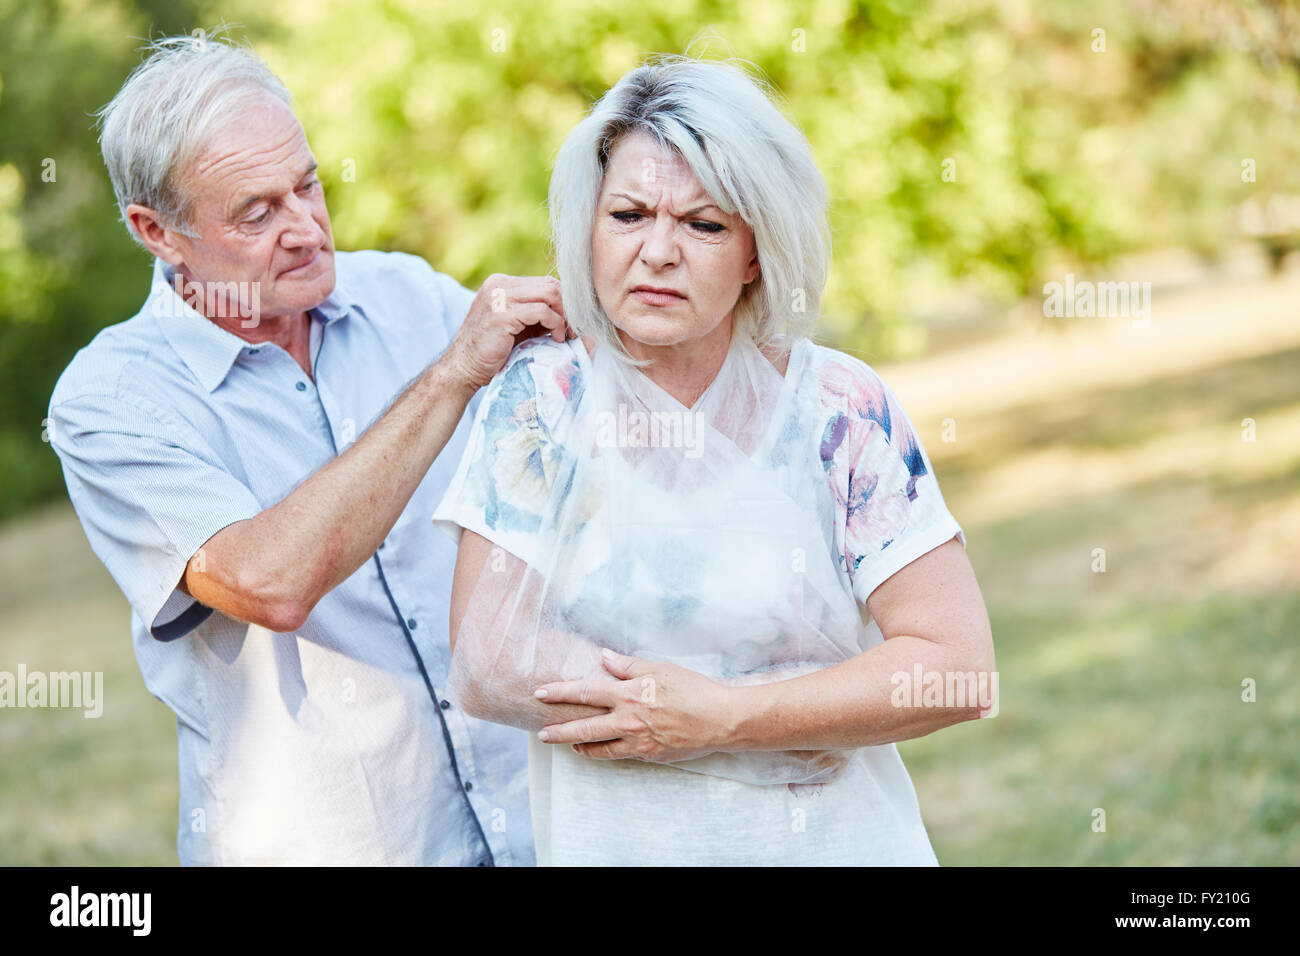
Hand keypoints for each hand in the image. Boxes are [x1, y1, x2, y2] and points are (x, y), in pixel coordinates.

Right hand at [443, 274, 569, 391]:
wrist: (462, 368)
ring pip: (549, 294)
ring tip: (564, 335)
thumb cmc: (491, 351)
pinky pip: (542, 311)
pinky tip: (556, 338)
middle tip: (573, 330)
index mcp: (501, 283)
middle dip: (568, 307)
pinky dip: (555, 324)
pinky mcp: (502, 314)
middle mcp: (499, 284)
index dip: (564, 301)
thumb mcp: (516, 325)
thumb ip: (536, 313)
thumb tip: (569, 312)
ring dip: (564, 316)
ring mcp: (499, 297)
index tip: (571, 323)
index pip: (544, 282)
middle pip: (550, 284)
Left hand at [533, 648, 738, 762]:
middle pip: (583, 728)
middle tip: (541, 734)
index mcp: (629, 694)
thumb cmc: (692, 689)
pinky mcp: (648, 755)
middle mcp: (628, 720)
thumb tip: (604, 657)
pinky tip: (597, 750)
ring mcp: (637, 742)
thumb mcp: (659, 669)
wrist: (719, 719)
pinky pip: (618, 755)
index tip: (541, 693)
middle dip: (558, 731)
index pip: (585, 692)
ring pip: (598, 748)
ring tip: (567, 744)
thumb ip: (628, 665)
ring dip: (579, 746)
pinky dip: (603, 753)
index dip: (560, 692)